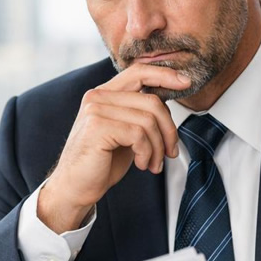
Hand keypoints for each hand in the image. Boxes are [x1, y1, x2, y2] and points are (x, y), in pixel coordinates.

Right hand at [38, 63, 189, 232]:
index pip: (138, 72)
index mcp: (105, 94)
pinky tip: (141, 164)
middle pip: (151, 101)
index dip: (164, 74)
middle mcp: (98, 97)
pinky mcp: (97, 127)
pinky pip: (138, 135)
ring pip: (148, 120)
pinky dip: (147, 153)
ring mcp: (96, 110)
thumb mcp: (126, 133)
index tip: (185, 82)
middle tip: (170, 152)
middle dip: (169, 129)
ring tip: (152, 163)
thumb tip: (170, 99)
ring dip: (157, 147)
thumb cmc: (101, 163)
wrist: (75, 188)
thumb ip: (141, 114)